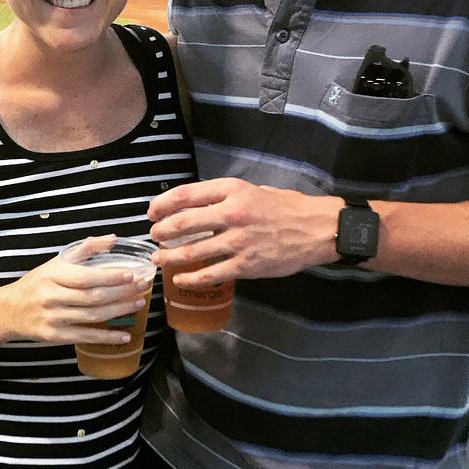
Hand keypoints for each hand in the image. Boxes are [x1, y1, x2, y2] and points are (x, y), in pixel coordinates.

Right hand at [0, 235, 152, 345]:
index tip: (131, 274)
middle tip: (142, 287)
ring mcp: (54, 319)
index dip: (110, 277)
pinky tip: (124, 335)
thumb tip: (113, 239)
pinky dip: (107, 337)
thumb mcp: (57, 261)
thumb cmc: (38, 282)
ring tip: (138, 304)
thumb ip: (86, 249)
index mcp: (54, 276)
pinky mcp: (55, 336)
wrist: (10, 310)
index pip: (86, 277)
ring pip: (92, 317)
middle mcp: (52, 297)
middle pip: (93, 298)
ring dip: (119, 311)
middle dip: (121, 293)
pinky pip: (86, 337)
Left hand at [148, 179, 342, 285]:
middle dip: (162, 231)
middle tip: (154, 236)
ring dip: (170, 256)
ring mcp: (238, 242)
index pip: (187, 194)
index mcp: (233, 190)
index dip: (163, 203)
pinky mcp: (245, 265)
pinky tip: (179, 279)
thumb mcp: (253, 190)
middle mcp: (232, 214)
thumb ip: (225, 197)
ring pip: (192, 251)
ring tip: (158, 258)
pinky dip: (191, 277)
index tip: (152, 212)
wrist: (316, 229)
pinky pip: (211, 273)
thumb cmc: (285, 206)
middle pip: (184, 222)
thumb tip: (195, 206)